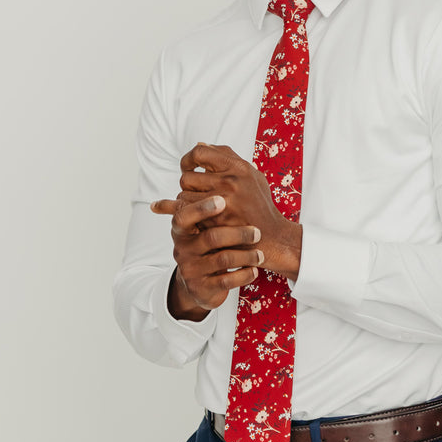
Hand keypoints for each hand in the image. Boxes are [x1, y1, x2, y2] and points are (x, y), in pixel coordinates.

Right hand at [151, 194, 263, 320]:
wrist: (199, 281)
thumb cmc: (204, 243)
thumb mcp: (199, 222)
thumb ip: (204, 190)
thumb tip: (205, 153)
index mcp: (182, 228)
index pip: (186, 215)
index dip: (203, 207)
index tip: (223, 200)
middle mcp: (183, 248)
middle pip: (211, 237)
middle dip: (237, 233)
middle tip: (257, 232)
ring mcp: (192, 269)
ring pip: (223, 260)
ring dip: (246, 255)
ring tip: (260, 254)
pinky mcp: (203, 288)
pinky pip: (226, 281)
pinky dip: (243, 275)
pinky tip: (254, 270)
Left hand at [152, 143, 302, 282]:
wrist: (272, 236)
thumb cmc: (260, 205)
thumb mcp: (252, 177)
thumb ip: (228, 159)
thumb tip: (201, 145)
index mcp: (239, 167)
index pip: (201, 152)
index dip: (188, 159)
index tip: (188, 167)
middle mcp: (231, 180)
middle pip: (188, 176)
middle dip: (188, 186)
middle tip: (196, 193)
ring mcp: (223, 200)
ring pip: (184, 194)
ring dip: (187, 201)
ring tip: (199, 207)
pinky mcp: (216, 219)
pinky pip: (187, 212)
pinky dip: (186, 214)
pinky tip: (193, 216)